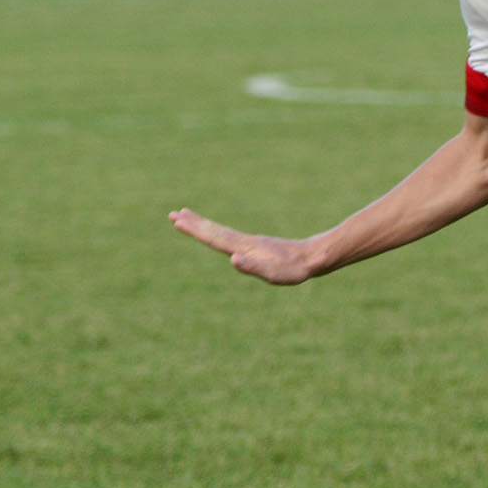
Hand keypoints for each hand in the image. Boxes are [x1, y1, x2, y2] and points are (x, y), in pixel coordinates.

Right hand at [170, 209, 321, 284]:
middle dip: (194, 224)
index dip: (196, 230)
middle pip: (214, 231)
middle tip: (173, 214)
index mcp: (244, 248)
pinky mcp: (257, 246)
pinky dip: (218, 233)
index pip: (214, 237)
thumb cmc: (294, 270)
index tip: (178, 220)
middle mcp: (245, 242)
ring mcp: (250, 243)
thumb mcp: (274, 273)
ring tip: (187, 217)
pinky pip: (231, 237)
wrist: (313, 258)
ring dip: (203, 225)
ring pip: (221, 232)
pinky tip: (216, 234)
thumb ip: (253, 267)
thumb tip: (232, 259)